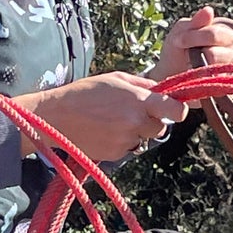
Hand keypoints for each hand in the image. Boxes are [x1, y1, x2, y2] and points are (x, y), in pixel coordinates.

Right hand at [11, 72, 187, 159]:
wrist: (56, 117)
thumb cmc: (84, 93)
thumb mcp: (115, 78)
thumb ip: (143, 85)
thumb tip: (163, 90)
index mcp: (138, 100)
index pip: (175, 111)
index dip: (177, 110)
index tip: (172, 109)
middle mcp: (135, 122)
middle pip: (160, 127)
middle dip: (151, 120)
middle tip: (130, 112)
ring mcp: (126, 140)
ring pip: (144, 138)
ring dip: (135, 131)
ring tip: (111, 120)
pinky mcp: (116, 154)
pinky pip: (129, 148)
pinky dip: (121, 141)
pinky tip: (104, 130)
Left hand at [152, 5, 232, 83]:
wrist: (170, 77)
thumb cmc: (178, 51)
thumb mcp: (181, 32)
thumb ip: (195, 22)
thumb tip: (209, 10)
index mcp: (226, 34)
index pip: (215, 34)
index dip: (194, 37)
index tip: (177, 41)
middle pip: (218, 55)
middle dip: (196, 56)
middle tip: (186, 57)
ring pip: (218, 72)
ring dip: (199, 72)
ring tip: (191, 69)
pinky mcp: (229, 89)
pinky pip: (218, 87)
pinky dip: (204, 84)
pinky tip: (197, 80)